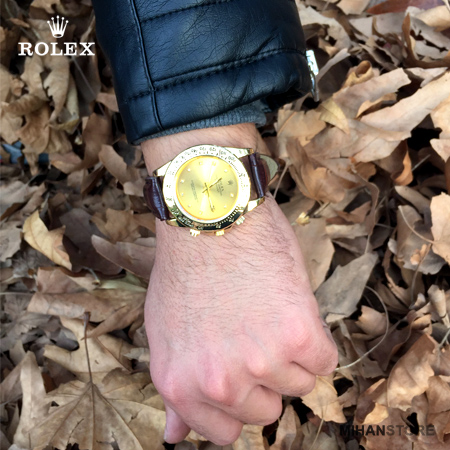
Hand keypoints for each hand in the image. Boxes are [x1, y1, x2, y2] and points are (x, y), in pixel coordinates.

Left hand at [142, 124, 337, 445]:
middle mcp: (219, 383)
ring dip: (290, 352)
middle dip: (264, 376)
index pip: (226, 432)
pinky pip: (324, 360)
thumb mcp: (164, 332)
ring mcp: (259, 361)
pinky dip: (315, 338)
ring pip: (300, 384)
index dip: (238, 401)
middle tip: (252, 332)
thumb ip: (176, 388)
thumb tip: (176, 436)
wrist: (210, 216)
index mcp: (181, 385)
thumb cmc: (187, 267)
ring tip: (267, 311)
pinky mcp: (296, 334)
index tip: (243, 376)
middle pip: (267, 410)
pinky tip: (289, 307)